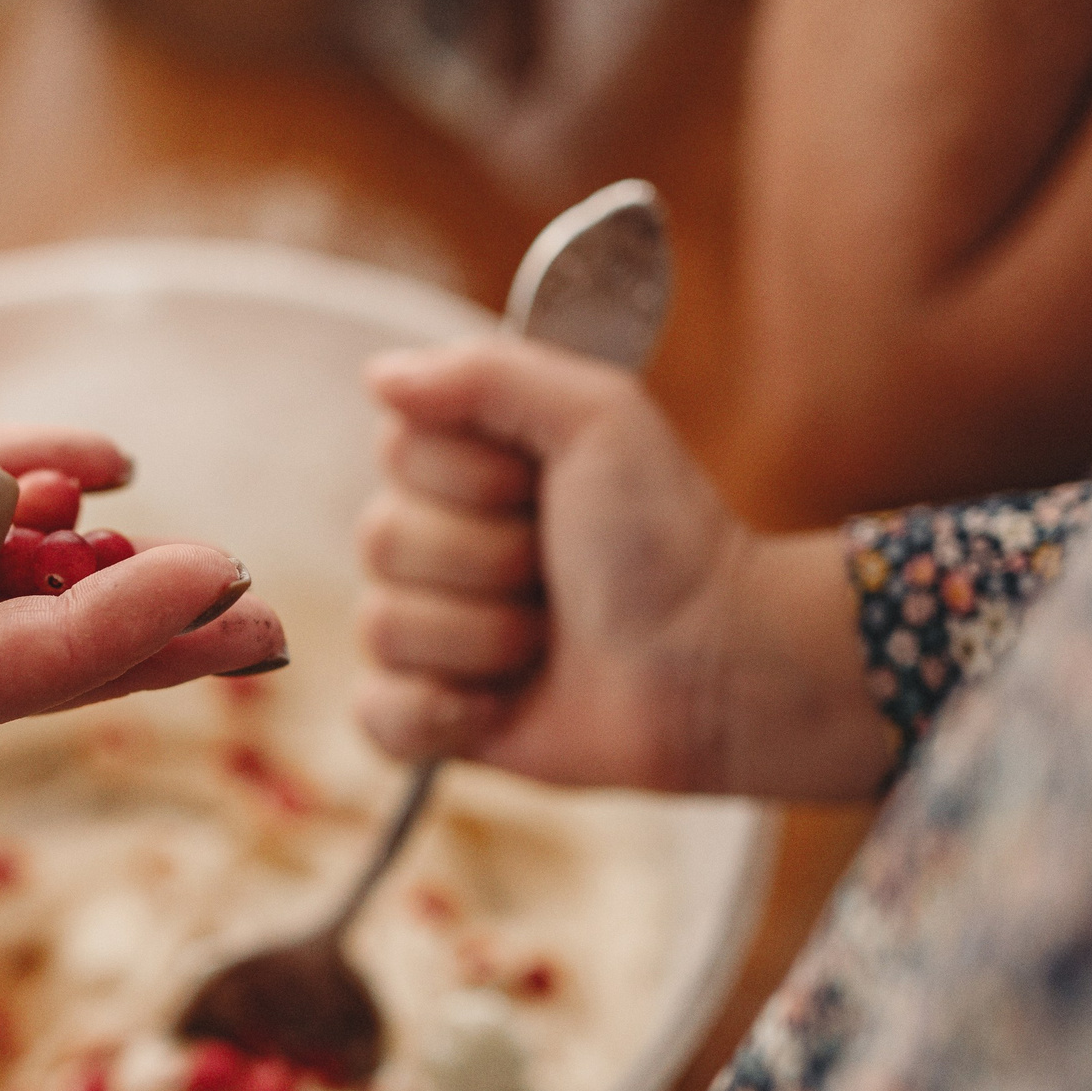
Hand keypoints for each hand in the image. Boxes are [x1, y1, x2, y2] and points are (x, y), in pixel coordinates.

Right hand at [351, 340, 889, 797]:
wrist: (713, 663)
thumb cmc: (666, 537)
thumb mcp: (597, 416)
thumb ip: (486, 373)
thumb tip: (378, 376)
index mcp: (466, 468)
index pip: (397, 450)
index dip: (472, 475)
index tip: (543, 486)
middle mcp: (436, 547)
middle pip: (379, 540)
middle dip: (487, 559)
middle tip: (557, 569)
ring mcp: (430, 635)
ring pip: (382, 626)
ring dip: (485, 637)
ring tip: (550, 638)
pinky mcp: (434, 717)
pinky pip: (378, 713)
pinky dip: (434, 713)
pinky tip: (498, 706)